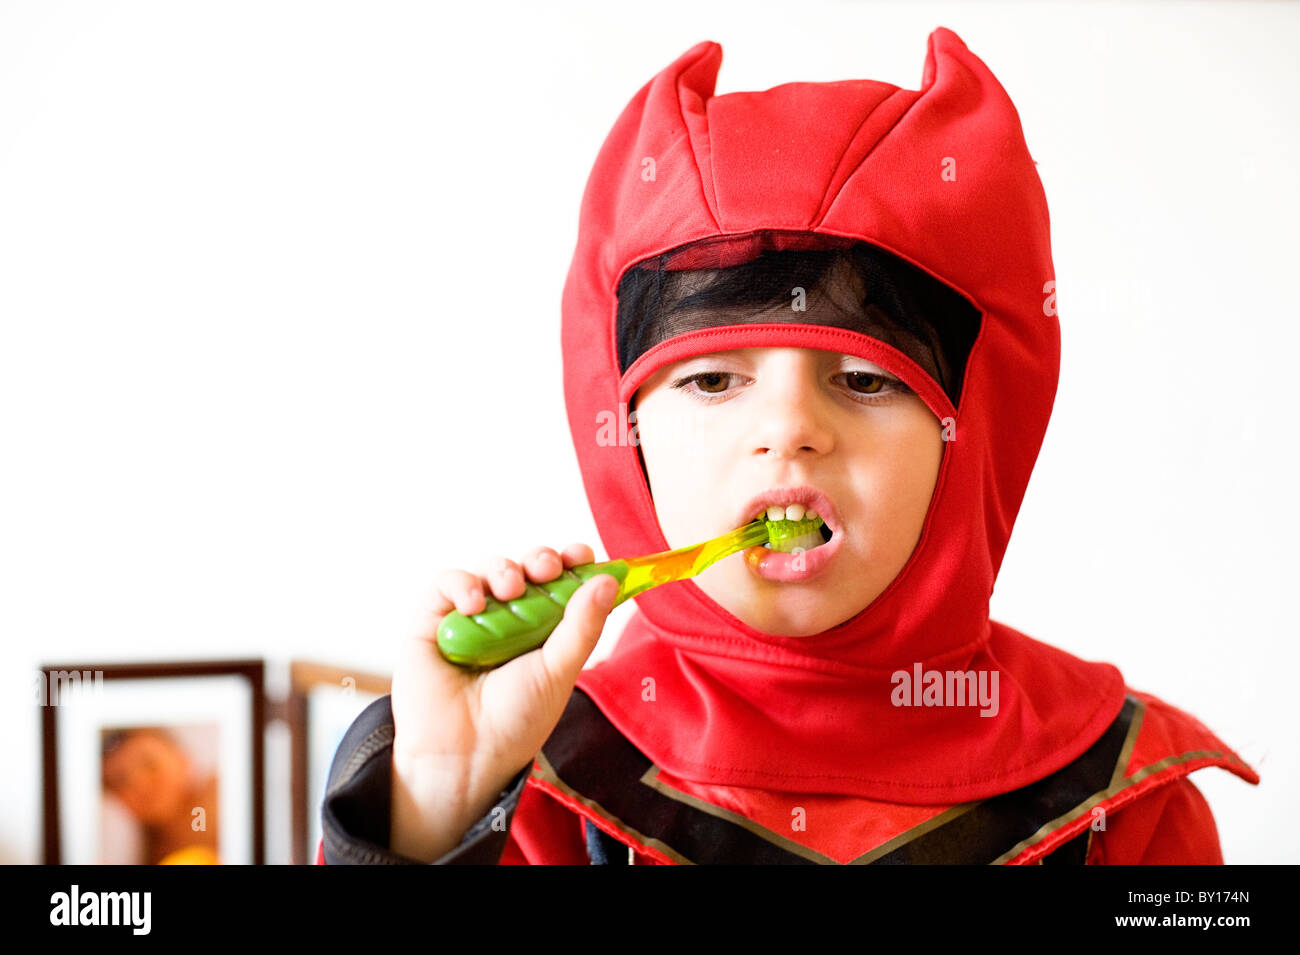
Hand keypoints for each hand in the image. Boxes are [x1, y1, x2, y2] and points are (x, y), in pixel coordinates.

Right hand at [388, 542, 617, 861]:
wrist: (464, 754)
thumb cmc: (516, 720)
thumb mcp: (559, 671)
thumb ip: (582, 626)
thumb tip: (607, 580)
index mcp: (545, 629)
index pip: (562, 582)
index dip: (572, 563)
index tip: (583, 556)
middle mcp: (510, 618)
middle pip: (528, 567)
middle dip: (540, 559)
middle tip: (547, 568)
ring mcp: (471, 617)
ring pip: (490, 569)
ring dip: (504, 570)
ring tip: (510, 590)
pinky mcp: (432, 620)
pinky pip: (447, 583)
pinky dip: (463, 585)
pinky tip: (474, 605)